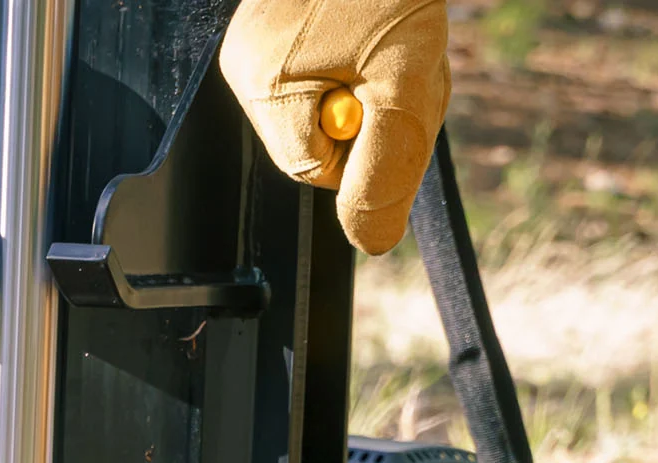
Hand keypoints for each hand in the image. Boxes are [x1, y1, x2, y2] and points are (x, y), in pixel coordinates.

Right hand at [220, 0, 452, 254]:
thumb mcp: (405, 80)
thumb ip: (387, 168)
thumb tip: (371, 243)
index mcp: (262, 83)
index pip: (316, 172)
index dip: (369, 151)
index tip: (397, 100)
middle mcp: (247, 65)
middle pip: (324, 143)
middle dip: (379, 115)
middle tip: (410, 63)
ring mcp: (261, 42)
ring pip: (334, 108)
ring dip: (384, 86)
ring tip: (403, 34)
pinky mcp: (283, 23)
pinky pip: (332, 72)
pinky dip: (374, 60)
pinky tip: (386, 23)